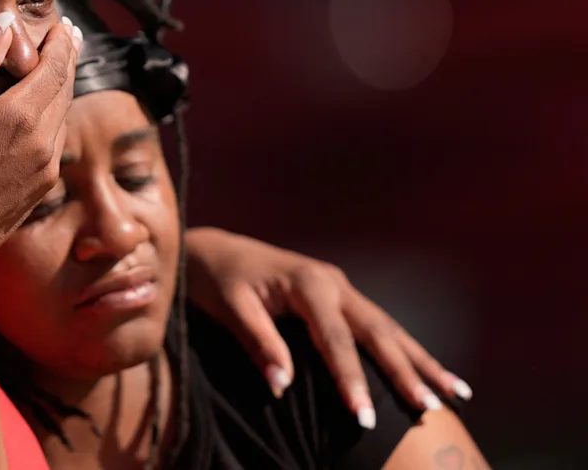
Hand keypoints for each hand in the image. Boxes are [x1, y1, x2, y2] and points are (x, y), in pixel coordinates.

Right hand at [0, 12, 80, 261]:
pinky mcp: (43, 185)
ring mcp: (47, 165)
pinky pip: (56, 138)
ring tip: (56, 65)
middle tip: (66, 34)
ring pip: (64, 113)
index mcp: (21, 116)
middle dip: (67, 57)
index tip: (60, 22)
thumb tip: (3, 26)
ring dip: (62, 86)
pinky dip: (54, 114)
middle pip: (66, 87)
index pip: (55, 66)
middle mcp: (44, 140)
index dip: (60, 41)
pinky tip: (41, 109)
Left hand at [181, 227, 472, 418]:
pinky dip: (406, 350)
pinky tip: (431, 371)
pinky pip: (379, 326)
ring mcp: (341, 287)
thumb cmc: (216, 280)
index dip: (351, 380)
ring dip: (420, 361)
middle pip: (376, 332)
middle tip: (428, 408)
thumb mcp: (229, 308)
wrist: (213, 251)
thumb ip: (257, 343)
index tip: (364, 417)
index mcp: (307, 283)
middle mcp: (332, 282)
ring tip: (456, 394)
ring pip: (388, 329)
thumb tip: (282, 385)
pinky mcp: (340, 295)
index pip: (335, 340)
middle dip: (404, 372)